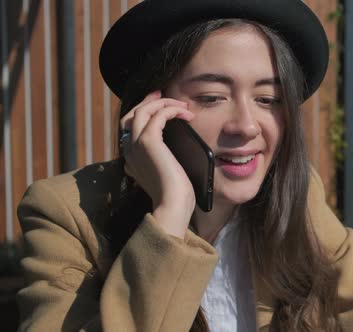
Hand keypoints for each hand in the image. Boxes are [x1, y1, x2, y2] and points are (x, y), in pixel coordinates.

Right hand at [120, 91, 195, 238]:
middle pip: (133, 114)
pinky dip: (171, 110)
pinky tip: (185, 114)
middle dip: (149, 101)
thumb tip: (176, 149)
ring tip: (181, 105)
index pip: (130, 127)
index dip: (144, 112)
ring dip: (163, 103)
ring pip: (144, 110)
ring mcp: (136, 144)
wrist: (172, 205)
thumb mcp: (167, 174)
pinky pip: (157, 115)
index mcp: (132, 158)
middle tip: (164, 94)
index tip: (159, 104)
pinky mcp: (148, 141)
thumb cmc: (176, 195)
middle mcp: (129, 149)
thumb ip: (164, 160)